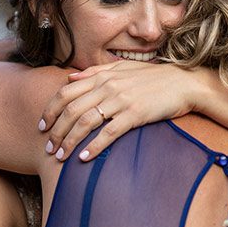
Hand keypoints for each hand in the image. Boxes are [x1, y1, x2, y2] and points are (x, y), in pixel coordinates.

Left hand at [38, 61, 204, 161]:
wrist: (184, 83)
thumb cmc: (153, 77)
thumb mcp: (122, 68)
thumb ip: (94, 72)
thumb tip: (69, 78)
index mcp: (102, 76)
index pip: (65, 93)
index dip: (50, 110)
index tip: (43, 126)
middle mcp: (107, 87)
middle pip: (71, 110)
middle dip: (56, 131)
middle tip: (48, 148)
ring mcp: (121, 100)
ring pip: (85, 122)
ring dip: (69, 141)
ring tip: (60, 156)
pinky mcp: (135, 115)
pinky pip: (108, 133)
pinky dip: (93, 146)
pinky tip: (84, 158)